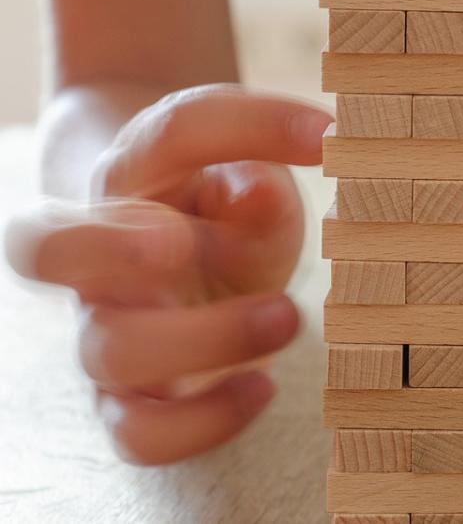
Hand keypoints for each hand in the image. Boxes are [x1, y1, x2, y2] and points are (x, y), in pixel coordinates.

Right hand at [5, 84, 331, 463]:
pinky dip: (197, 423)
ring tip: (286, 315)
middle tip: (183, 242)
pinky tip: (261, 387)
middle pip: (51, 250)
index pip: (159, 137)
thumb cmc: (225, 203)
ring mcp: (109, 330)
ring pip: (107, 352)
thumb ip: (255, 171)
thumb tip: (255, 192)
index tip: (307, 144)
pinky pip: (139, 432)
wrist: (193, 248)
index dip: (231, 133)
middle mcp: (100, 255)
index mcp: (131, 178)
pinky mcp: (135, 397)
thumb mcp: (254, 174)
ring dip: (203, 338)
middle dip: (113, 247)